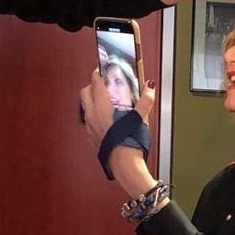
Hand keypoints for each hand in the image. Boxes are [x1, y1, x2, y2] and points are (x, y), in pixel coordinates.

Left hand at [80, 72, 157, 197]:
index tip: (104, 69)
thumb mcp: (141, 118)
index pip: (96, 83)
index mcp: (102, 107)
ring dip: (92, 100)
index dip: (99, 73)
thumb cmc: (130, 143)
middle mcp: (92, 115)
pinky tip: (107, 120)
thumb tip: (149, 88)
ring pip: (85, 107)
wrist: (124, 165)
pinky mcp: (91, 138)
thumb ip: (145, 101)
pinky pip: (89, 121)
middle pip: (85, 92)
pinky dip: (95, 115)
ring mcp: (90, 128)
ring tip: (106, 101)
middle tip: (104, 83)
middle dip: (92, 85)